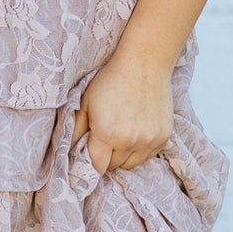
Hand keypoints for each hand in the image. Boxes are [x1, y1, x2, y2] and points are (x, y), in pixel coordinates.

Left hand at [73, 44, 175, 174]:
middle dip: (106, 157)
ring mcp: (149, 141)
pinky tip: (135, 132)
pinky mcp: (163, 137)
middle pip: (114, 166)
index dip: (91, 163)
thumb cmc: (111, 80)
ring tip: (119, 136)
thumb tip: (69, 151)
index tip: (90, 154)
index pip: (97, 167)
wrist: (144, 64)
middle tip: (103, 140)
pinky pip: (148, 156)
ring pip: (131, 164)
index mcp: (107, 134)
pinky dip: (140, 150)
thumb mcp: (85, 102)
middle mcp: (130, 141)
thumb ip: (75, 130)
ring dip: (123, 156)